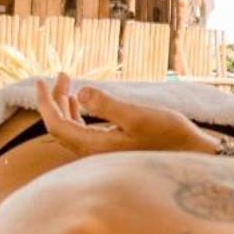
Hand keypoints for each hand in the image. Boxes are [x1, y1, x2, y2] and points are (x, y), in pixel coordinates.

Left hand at [35, 73, 207, 154]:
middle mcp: (94, 154)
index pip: (56, 125)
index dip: (44, 102)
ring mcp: (102, 153)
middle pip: (60, 127)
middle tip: (60, 75)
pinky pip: (83, 132)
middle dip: (54, 100)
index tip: (40, 80)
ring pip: (71, 129)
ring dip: (66, 105)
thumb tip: (80, 93)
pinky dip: (78, 114)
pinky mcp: (111, 150)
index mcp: (95, 147)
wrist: (193, 157)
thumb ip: (107, 105)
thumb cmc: (170, 136)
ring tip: (68, 83)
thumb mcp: (139, 116)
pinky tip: (82, 102)